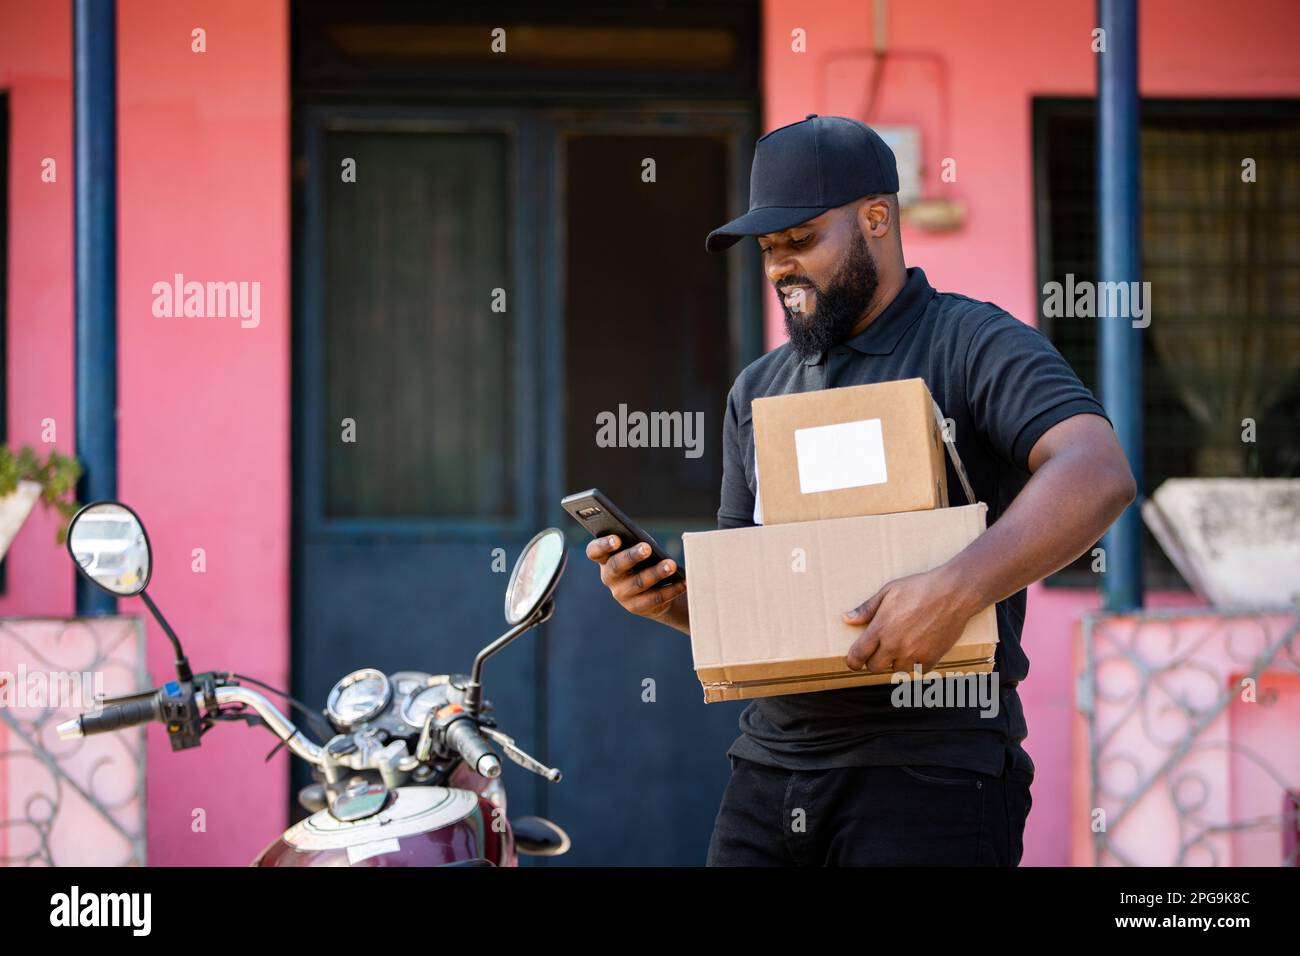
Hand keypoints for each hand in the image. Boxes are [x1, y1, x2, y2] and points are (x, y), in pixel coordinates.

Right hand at [585, 535, 685, 621]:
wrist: (654, 589)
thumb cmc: (645, 560)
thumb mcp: (639, 548)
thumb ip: (638, 544)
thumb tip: (649, 545)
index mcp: (605, 558)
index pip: (594, 551)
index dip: (603, 545)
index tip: (616, 539)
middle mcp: (609, 577)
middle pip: (616, 566)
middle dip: (632, 556)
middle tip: (647, 548)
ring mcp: (621, 594)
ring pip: (638, 583)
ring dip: (656, 573)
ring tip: (671, 565)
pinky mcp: (636, 607)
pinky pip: (655, 598)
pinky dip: (671, 589)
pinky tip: (682, 582)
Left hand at [842, 567, 975, 673]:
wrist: (953, 593)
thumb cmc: (920, 588)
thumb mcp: (888, 592)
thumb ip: (866, 609)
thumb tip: (846, 619)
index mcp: (881, 629)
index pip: (858, 655)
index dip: (853, 661)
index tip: (854, 662)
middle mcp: (895, 645)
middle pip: (875, 667)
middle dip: (874, 660)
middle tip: (880, 650)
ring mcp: (913, 654)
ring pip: (897, 669)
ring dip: (897, 661)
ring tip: (904, 645)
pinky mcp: (931, 659)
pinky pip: (918, 670)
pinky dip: (918, 663)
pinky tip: (920, 648)